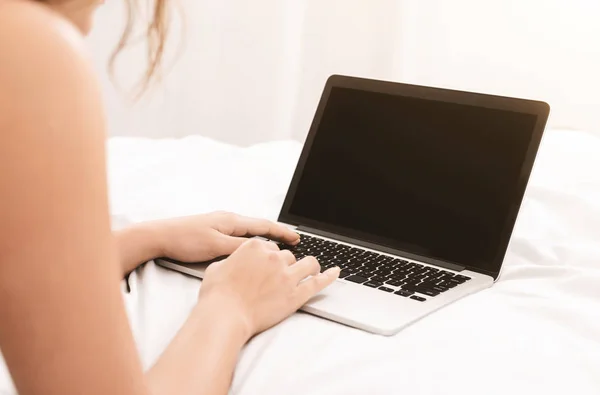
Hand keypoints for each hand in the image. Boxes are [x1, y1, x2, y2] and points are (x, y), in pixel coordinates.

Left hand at [155, 211, 300, 261]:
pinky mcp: (213, 232)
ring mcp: (220, 225)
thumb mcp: (216, 246)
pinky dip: (251, 242)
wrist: (160, 236)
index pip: (264, 226)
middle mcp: (228, 220)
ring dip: (265, 238)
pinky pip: (239, 236)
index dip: (282, 232)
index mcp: (232, 221)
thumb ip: (240, 248)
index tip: (297, 238)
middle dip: (277, 234)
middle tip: (293, 242)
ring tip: (277, 247)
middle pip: (259, 227)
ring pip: (249, 232)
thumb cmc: (186, 240)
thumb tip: (263, 249)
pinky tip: (252, 250)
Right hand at [198, 239, 339, 338]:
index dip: (269, 257)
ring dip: (309, 266)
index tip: (268, 265)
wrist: (225, 315)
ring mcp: (287, 275)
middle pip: (288, 256)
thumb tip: (232, 263)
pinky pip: (318, 282)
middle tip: (279, 277)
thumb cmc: (218, 295)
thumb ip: (230, 261)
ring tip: (311, 269)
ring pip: (308, 264)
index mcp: (255, 247)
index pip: (270, 247)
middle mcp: (274, 258)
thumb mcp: (217, 268)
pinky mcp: (295, 294)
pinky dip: (329, 276)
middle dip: (285, 264)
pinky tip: (335, 272)